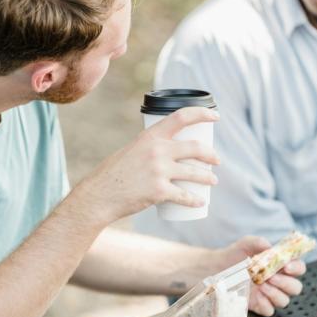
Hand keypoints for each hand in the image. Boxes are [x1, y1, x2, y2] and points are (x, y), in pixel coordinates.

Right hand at [75, 107, 219, 224]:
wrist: (100, 195)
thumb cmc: (114, 174)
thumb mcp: (131, 151)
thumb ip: (150, 147)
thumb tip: (169, 149)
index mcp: (150, 136)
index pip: (182, 117)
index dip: (202, 114)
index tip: (215, 116)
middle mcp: (157, 150)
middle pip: (195, 147)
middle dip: (211, 154)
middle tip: (216, 161)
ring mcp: (159, 171)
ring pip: (195, 173)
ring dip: (209, 178)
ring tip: (213, 181)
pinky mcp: (159, 191)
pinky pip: (185, 196)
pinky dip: (195, 200)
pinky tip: (200, 202)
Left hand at [223, 236, 305, 316]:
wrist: (217, 267)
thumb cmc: (235, 254)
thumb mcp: (246, 244)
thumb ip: (259, 242)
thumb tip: (270, 247)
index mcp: (280, 266)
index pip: (298, 268)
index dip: (297, 268)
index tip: (286, 266)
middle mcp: (278, 281)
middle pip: (296, 288)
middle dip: (287, 283)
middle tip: (271, 277)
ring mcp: (269, 294)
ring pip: (284, 300)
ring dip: (275, 294)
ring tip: (261, 284)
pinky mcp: (259, 304)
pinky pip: (270, 310)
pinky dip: (266, 305)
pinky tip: (257, 296)